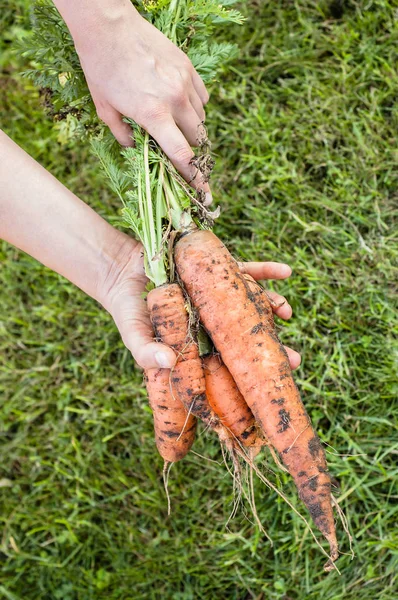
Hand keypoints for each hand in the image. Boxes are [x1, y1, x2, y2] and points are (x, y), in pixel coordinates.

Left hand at [58, 1, 211, 202]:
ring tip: (176, 126)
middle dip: (192, 151)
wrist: (108, 26)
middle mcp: (174, 100)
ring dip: (193, 129)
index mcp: (153, 115)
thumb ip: (123, 135)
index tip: (204, 191)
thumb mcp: (105, 109)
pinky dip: (196, 107)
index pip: (181, 155)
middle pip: (197, 139)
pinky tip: (182, 105)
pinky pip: (202, 97)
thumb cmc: (101, 68)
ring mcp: (184, 82)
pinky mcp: (188, 68)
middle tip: (182, 154)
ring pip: (201, 118)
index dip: (194, 176)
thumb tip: (136, 149)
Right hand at [98, 238, 300, 369]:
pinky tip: (286, 272)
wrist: (122, 270)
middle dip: (271, 350)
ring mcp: (217, 296)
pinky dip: (266, 270)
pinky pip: (245, 270)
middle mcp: (213, 323)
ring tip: (287, 312)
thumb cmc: (127, 309)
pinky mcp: (216, 271)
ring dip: (273, 308)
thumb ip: (145, 351)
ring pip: (251, 305)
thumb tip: (168, 362)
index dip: (249, 379)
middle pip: (247, 339)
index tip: (271, 387)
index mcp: (198, 345)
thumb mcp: (133, 333)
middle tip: (295, 360)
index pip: (228, 367)